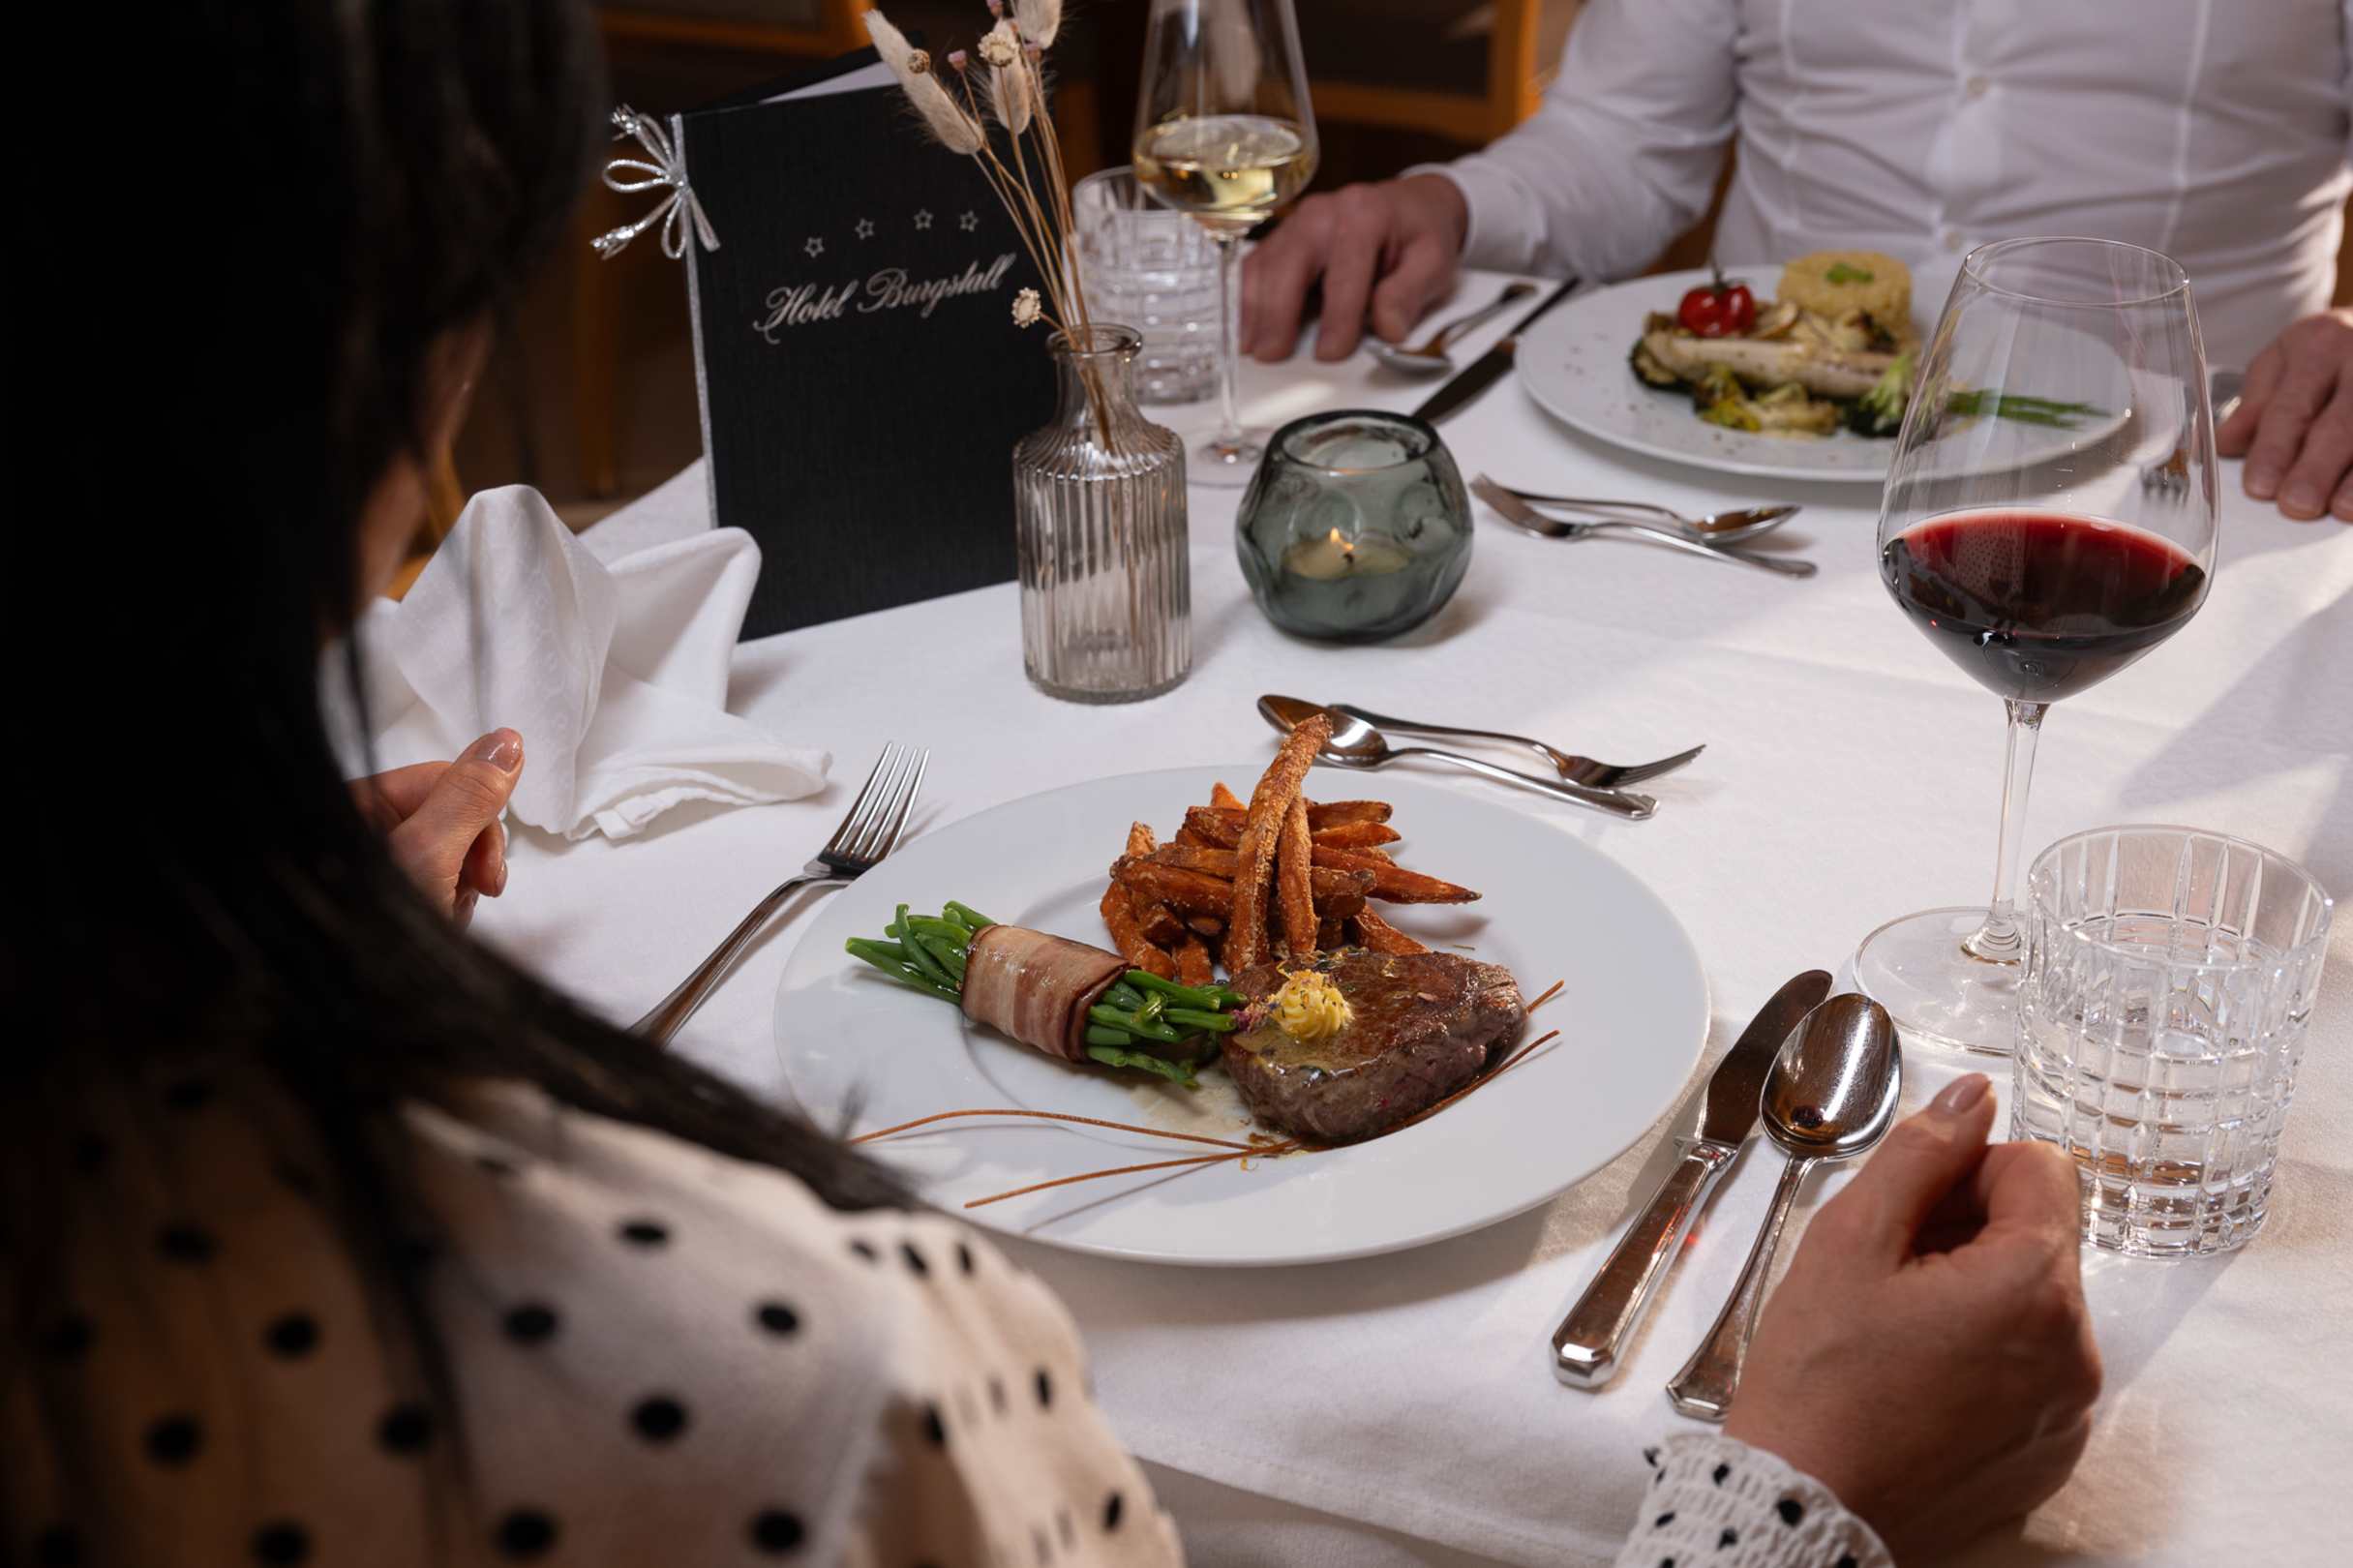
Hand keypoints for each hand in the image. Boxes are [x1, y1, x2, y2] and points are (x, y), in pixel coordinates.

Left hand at [352, 729, 523, 925]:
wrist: (356, 1008)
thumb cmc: (372, 930)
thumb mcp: (429, 854)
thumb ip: (469, 796)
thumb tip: (507, 739)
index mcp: (357, 803)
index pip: (444, 779)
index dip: (479, 819)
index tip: (487, 870)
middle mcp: (364, 827)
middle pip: (453, 816)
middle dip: (471, 859)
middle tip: (474, 892)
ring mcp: (378, 861)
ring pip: (451, 853)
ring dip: (463, 887)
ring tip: (445, 917)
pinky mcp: (390, 892)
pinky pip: (439, 881)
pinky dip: (449, 905)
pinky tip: (439, 925)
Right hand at [1240, 172, 1468, 361]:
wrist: (1411, 206)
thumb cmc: (1419, 235)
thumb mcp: (1433, 261)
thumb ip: (1409, 294)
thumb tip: (1387, 329)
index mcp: (1364, 216)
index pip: (1344, 275)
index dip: (1336, 319)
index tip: (1330, 353)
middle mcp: (1323, 212)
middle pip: (1289, 265)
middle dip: (1278, 314)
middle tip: (1272, 354)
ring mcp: (1297, 223)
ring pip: (1264, 265)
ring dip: (1252, 310)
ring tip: (1250, 347)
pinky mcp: (1283, 237)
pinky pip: (1255, 265)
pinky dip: (1245, 298)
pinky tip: (1244, 326)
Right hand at [1723, 1075, 2100, 1560]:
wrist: (1806, 1505)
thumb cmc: (1818, 1381)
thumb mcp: (1850, 1239)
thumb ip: (1921, 1152)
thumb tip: (1973, 1095)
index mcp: (2032, 1285)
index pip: (2040, 1168)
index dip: (1969, 1170)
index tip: (1912, 1209)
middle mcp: (2074, 1349)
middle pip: (2040, 1235)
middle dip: (1969, 1232)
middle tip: (1888, 1271)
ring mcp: (2068, 1408)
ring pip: (2034, 1301)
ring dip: (1975, 1292)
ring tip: (1897, 1327)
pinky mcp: (2051, 1451)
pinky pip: (2033, 1368)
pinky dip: (1986, 1356)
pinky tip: (1917, 1375)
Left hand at [2217, 309, 2352, 520]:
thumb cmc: (2330, 352)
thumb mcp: (2287, 359)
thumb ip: (2256, 404)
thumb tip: (2222, 445)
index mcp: (2317, 344)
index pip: (2290, 406)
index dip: (2274, 449)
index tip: (2259, 487)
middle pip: (2339, 423)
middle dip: (2317, 468)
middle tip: (2297, 505)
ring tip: (2342, 510)